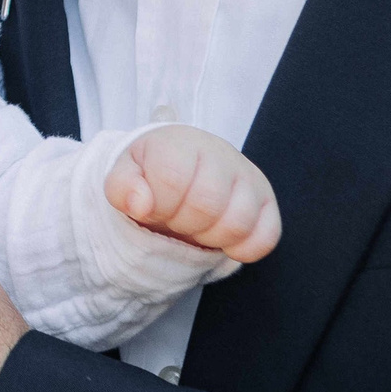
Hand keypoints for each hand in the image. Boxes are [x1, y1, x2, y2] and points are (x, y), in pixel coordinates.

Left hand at [103, 124, 281, 261]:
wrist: (180, 165)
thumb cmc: (152, 173)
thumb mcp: (125, 175)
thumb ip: (122, 187)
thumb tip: (140, 204)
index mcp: (182, 143)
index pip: (172, 179)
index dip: (158, 204)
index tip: (152, 206)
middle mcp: (221, 153)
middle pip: (206, 205)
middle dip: (183, 223)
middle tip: (175, 217)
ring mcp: (249, 177)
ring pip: (238, 223)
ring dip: (210, 237)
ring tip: (196, 225)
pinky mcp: (268, 202)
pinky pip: (266, 238)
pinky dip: (241, 248)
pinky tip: (221, 238)